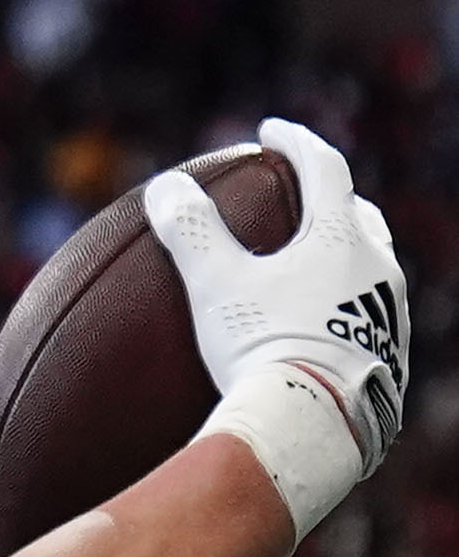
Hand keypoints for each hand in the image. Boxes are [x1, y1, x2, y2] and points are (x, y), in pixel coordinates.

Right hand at [143, 117, 408, 475]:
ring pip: (372, 265)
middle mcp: (377, 269)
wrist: (314, 423)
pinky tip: (320, 324)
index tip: (269, 133)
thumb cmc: (265, 345)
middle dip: (330, 198)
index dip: (294, 143)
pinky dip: (345, 301)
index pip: (324, 168)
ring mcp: (390, 315)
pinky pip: (370, 314)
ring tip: (310, 262)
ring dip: (342, 252)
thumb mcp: (215, 283)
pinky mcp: (390, 359)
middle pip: (360, 215)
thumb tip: (166, 187)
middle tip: (299, 195)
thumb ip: (191, 230)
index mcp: (341, 238)